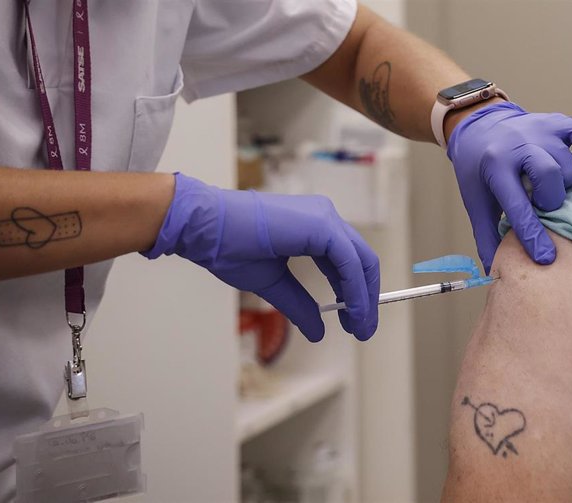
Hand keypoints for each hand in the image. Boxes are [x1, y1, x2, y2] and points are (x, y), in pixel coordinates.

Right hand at [142, 173, 379, 341]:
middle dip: (365, 297)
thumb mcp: (274, 284)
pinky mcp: (321, 225)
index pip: (346, 262)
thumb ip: (299, 305)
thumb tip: (318, 332)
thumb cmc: (231, 247)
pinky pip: (349, 262)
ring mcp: (324, 218)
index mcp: (313, 227)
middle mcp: (324, 217)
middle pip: (361, 261)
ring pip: (360, 261)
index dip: (354, 292)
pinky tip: (352, 312)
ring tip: (360, 327)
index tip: (353, 321)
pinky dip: (355, 289)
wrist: (206, 228)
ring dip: (364, 297)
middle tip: (362, 329)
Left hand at [446, 102, 571, 272]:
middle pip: (551, 176)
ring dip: (564, 183)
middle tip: (542, 204)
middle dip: (550, 200)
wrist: (478, 128)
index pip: (517, 206)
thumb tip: (494, 270)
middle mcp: (518, 144)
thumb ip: (486, 235)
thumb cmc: (479, 170)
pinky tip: (569, 166)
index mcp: (495, 166)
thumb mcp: (476, 201)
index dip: (532, 235)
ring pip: (568, 164)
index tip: (545, 258)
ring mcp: (539, 130)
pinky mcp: (556, 121)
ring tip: (549, 186)